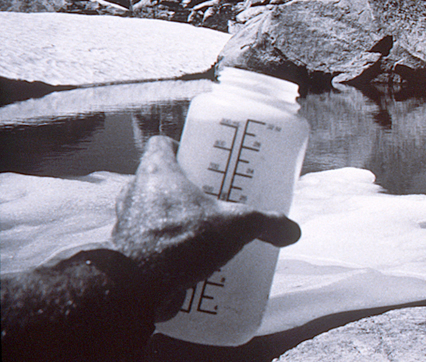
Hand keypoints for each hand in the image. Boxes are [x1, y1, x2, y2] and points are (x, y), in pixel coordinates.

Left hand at [111, 136, 299, 318]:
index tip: (200, 159)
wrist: (136, 288)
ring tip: (202, 232)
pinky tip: (189, 260)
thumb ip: (265, 223)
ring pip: (151, 210)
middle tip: (210, 198)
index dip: (180, 147)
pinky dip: (165, 247)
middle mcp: (135, 192)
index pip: (161, 144)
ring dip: (173, 218)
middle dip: (184, 188)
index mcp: (157, 172)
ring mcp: (126, 222)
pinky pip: (148, 241)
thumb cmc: (180, 242)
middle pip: (158, 178)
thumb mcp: (235, 226)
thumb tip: (291, 230)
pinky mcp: (126, 251)